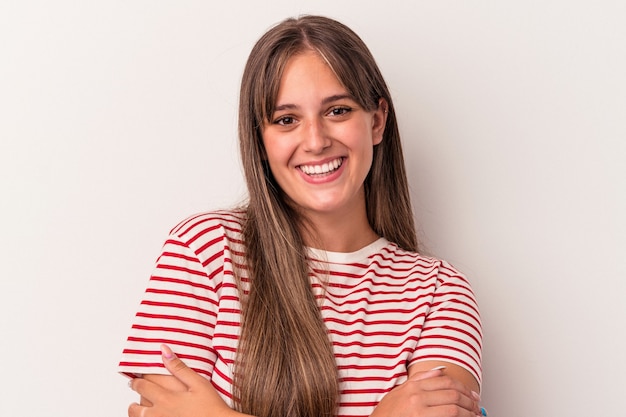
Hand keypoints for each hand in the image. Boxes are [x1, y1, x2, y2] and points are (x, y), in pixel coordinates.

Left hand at [128, 344, 243, 416]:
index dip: (136, 380)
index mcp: (166, 398)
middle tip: (134, 388)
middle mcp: (159, 413)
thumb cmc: (211, 406)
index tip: (135, 378)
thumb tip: (164, 350)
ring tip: (137, 407)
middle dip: (134, 397)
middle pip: (135, 406)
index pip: (143, 386)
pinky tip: (151, 416)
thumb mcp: (198, 383)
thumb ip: (179, 368)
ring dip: (136, 412)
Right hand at [370, 368, 481, 416]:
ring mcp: (420, 412)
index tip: (472, 394)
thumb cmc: (386, 415)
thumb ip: (419, 379)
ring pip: (454, 409)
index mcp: (413, 387)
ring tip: (475, 416)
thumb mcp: (399, 392)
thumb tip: (439, 371)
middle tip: (477, 406)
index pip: (446, 382)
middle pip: (453, 394)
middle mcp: (417, 397)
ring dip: (469, 413)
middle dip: (470, 401)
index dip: (463, 388)